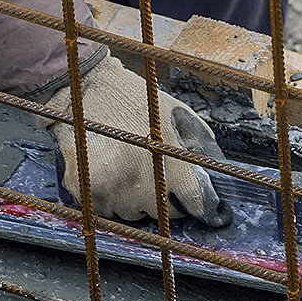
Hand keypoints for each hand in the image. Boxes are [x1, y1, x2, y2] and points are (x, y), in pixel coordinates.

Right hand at [40, 56, 225, 222]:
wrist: (87, 87)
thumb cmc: (135, 98)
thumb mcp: (178, 114)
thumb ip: (199, 144)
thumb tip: (214, 171)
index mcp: (171, 166)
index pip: (195, 204)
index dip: (196, 204)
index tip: (194, 201)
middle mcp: (143, 184)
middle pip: (164, 213)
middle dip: (164, 199)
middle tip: (155, 176)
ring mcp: (113, 191)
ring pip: (132, 213)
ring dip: (134, 199)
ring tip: (128, 170)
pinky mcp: (88, 192)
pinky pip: (104, 209)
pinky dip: (108, 198)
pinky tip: (108, 173)